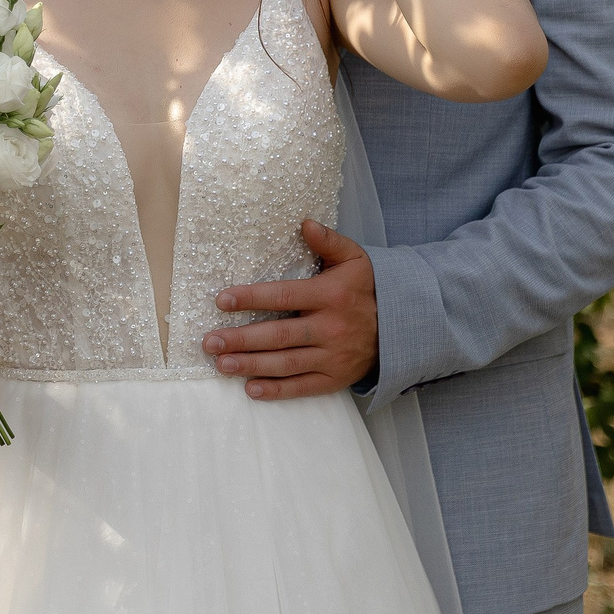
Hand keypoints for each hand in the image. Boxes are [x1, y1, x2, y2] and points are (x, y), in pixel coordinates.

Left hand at [201, 220, 376, 400]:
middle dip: (241, 339)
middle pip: (279, 335)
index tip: (221, 300)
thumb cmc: (368, 288)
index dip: (251, 298)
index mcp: (331, 295)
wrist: (403, 327)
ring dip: (251, 365)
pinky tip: (251, 389)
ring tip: (222, 365)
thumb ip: (329, 241)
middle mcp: (331, 328)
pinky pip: (303, 387)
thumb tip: (305, 223)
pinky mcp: (336, 378)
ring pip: (286, 364)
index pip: (284, 296)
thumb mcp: (355, 259)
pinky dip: (277, 390)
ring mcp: (334, 357)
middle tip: (210, 342)